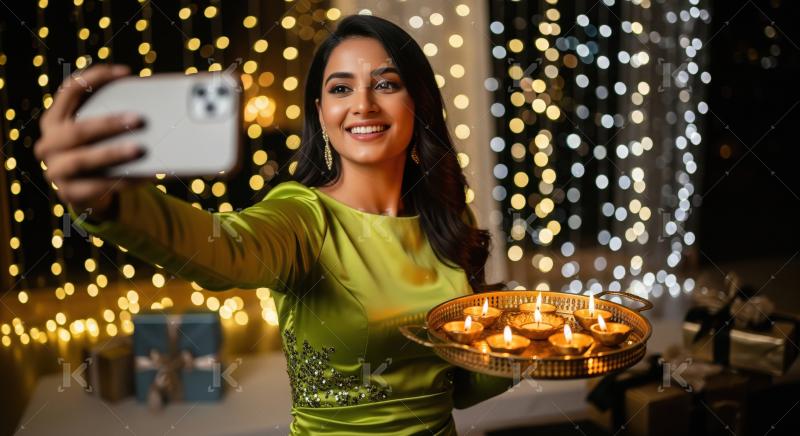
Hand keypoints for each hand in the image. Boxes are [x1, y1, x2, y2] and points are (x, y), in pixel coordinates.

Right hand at [34, 64, 146, 219]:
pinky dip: (123, 180)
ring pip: (82, 160)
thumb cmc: (99, 151)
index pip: (69, 90)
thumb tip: (155, 100)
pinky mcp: (69, 193)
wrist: (88, 192)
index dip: (96, 78)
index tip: (126, 72)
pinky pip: (97, 186)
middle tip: (139, 119)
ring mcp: (55, 170)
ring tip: (140, 149)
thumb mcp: (100, 132)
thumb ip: (112, 115)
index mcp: (55, 120)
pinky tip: (145, 175)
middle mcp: (49, 143)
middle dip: (108, 124)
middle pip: (77, 130)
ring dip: (112, 153)